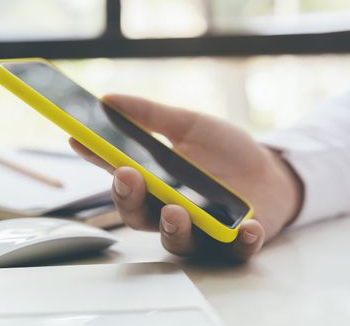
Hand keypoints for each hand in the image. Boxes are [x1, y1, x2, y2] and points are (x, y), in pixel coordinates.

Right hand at [69, 94, 302, 261]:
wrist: (272, 171)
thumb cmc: (227, 152)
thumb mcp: (191, 125)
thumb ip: (152, 116)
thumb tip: (109, 100)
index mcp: (158, 186)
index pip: (121, 176)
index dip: (99, 161)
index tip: (78, 139)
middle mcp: (173, 212)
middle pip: (140, 216)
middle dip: (129, 199)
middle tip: (127, 175)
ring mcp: (205, 231)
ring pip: (179, 241)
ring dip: (173, 228)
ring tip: (174, 209)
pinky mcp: (239, 241)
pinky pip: (236, 250)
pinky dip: (241, 242)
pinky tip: (246, 227)